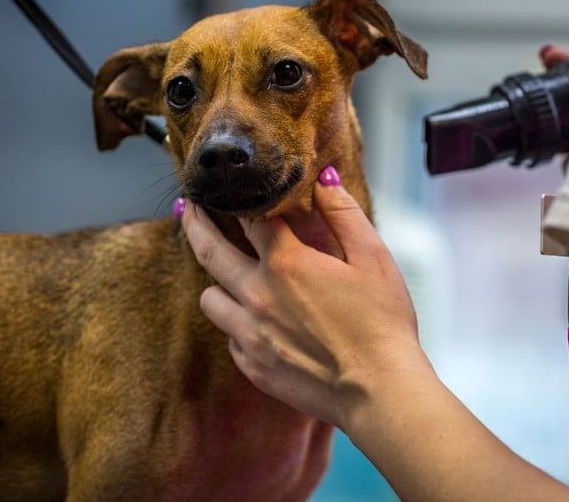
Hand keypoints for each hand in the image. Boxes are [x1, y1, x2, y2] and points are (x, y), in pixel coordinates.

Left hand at [181, 167, 429, 428]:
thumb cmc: (383, 322)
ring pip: (209, 299)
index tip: (229, 188)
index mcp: (287, 263)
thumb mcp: (373, 258)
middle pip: (209, 251)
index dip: (241, 198)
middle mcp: (258, 296)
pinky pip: (230, 338)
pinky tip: (260, 322)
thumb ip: (343, 214)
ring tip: (232, 277)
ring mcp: (251, 335)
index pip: (249, 217)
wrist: (379, 391)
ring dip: (218, 283)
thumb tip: (324, 178)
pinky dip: (238, 325)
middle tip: (186, 207)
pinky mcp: (254, 367)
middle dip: (194, 223)